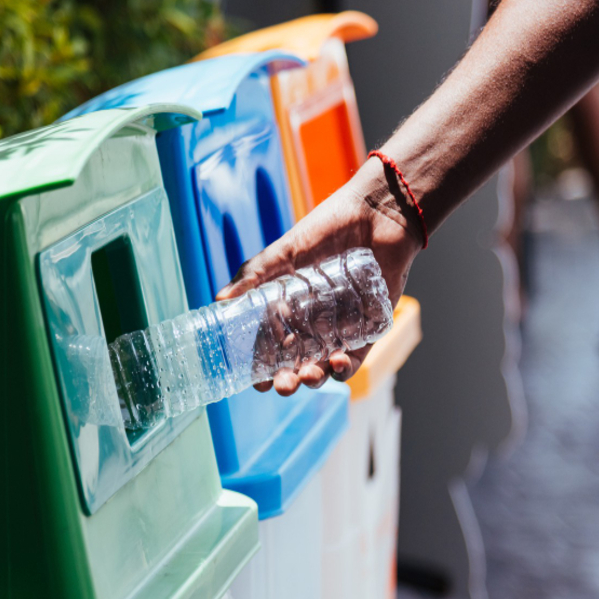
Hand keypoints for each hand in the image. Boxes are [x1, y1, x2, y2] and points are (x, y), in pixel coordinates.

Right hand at [216, 156, 423, 394]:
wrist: (378, 212)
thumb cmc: (329, 227)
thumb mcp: (285, 251)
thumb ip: (255, 275)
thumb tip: (220, 299)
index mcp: (287, 309)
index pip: (269, 347)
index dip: (261, 368)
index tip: (255, 381)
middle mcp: (312, 323)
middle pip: (296, 363)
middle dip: (287, 381)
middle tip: (281, 386)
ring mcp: (341, 327)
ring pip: (324, 366)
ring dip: (314, 379)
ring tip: (308, 377)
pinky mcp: (370, 328)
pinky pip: (357, 358)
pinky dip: (346, 367)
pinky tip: (336, 362)